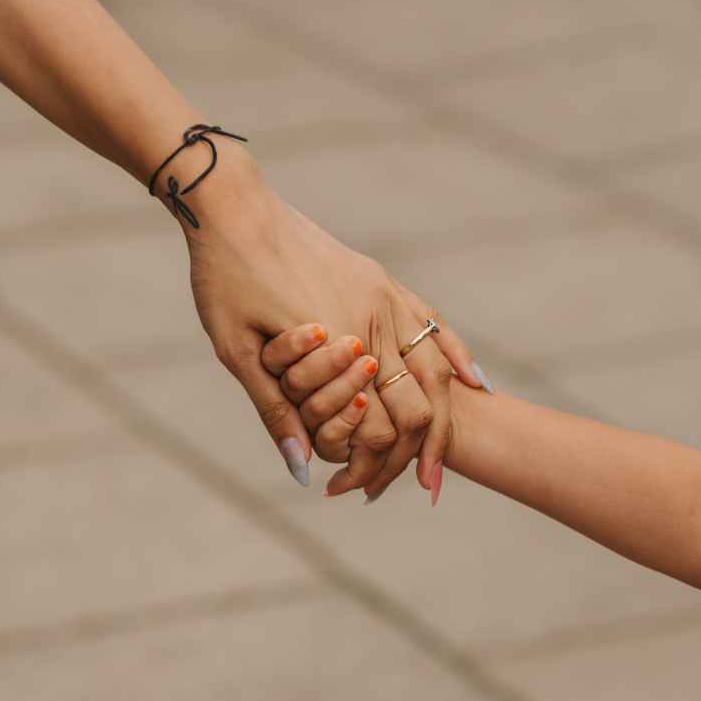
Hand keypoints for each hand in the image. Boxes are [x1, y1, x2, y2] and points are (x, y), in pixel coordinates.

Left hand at [171, 146, 487, 499]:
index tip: (362, 493)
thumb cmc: (224, 280)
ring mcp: (381, 295)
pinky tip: (475, 384)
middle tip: (418, 487)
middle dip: (418, 453)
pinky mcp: (380, 278)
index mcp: (334, 343)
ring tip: (440, 456)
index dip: (374, 467)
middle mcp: (370, 320)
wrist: (233, 207)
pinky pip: (432, 322)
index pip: (379, 425)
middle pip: (418, 403)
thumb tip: (304, 470)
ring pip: (435, 367)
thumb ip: (275, 410)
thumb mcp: (237, 351)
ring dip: (443, 417)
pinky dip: (457, 357)